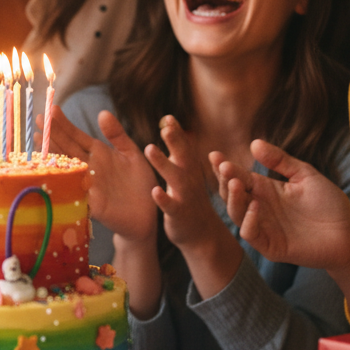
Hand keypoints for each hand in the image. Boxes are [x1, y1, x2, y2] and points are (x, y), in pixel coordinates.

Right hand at [44, 106, 158, 243]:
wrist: (150, 212)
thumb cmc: (140, 182)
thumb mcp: (131, 153)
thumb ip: (117, 134)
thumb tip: (102, 113)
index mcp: (98, 153)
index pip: (76, 136)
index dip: (63, 124)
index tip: (51, 109)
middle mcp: (88, 167)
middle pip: (67, 148)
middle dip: (52, 134)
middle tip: (38, 118)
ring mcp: (87, 184)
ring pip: (66, 167)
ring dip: (52, 155)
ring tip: (37, 139)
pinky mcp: (92, 203)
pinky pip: (75, 191)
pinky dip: (63, 182)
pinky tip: (50, 172)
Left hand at [146, 116, 226, 250]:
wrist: (200, 232)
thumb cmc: (189, 197)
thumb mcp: (186, 172)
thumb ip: (179, 150)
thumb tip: (168, 125)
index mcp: (190, 167)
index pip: (184, 146)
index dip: (178, 132)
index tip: (168, 117)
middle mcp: (190, 178)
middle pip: (185, 157)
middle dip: (176, 142)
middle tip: (165, 127)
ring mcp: (186, 196)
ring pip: (176, 178)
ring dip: (163, 163)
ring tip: (149, 149)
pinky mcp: (179, 214)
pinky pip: (171, 206)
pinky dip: (164, 199)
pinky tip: (155, 191)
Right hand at [218, 139, 349, 270]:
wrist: (348, 233)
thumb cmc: (329, 204)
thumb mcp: (305, 174)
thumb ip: (280, 160)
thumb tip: (254, 143)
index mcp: (265, 190)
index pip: (239, 177)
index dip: (224, 167)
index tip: (214, 155)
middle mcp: (260, 208)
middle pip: (232, 195)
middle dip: (225, 181)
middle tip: (224, 167)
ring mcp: (264, 228)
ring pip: (236, 214)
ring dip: (233, 199)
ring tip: (236, 183)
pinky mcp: (270, 246)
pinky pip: (250, 234)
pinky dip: (248, 221)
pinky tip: (255, 206)